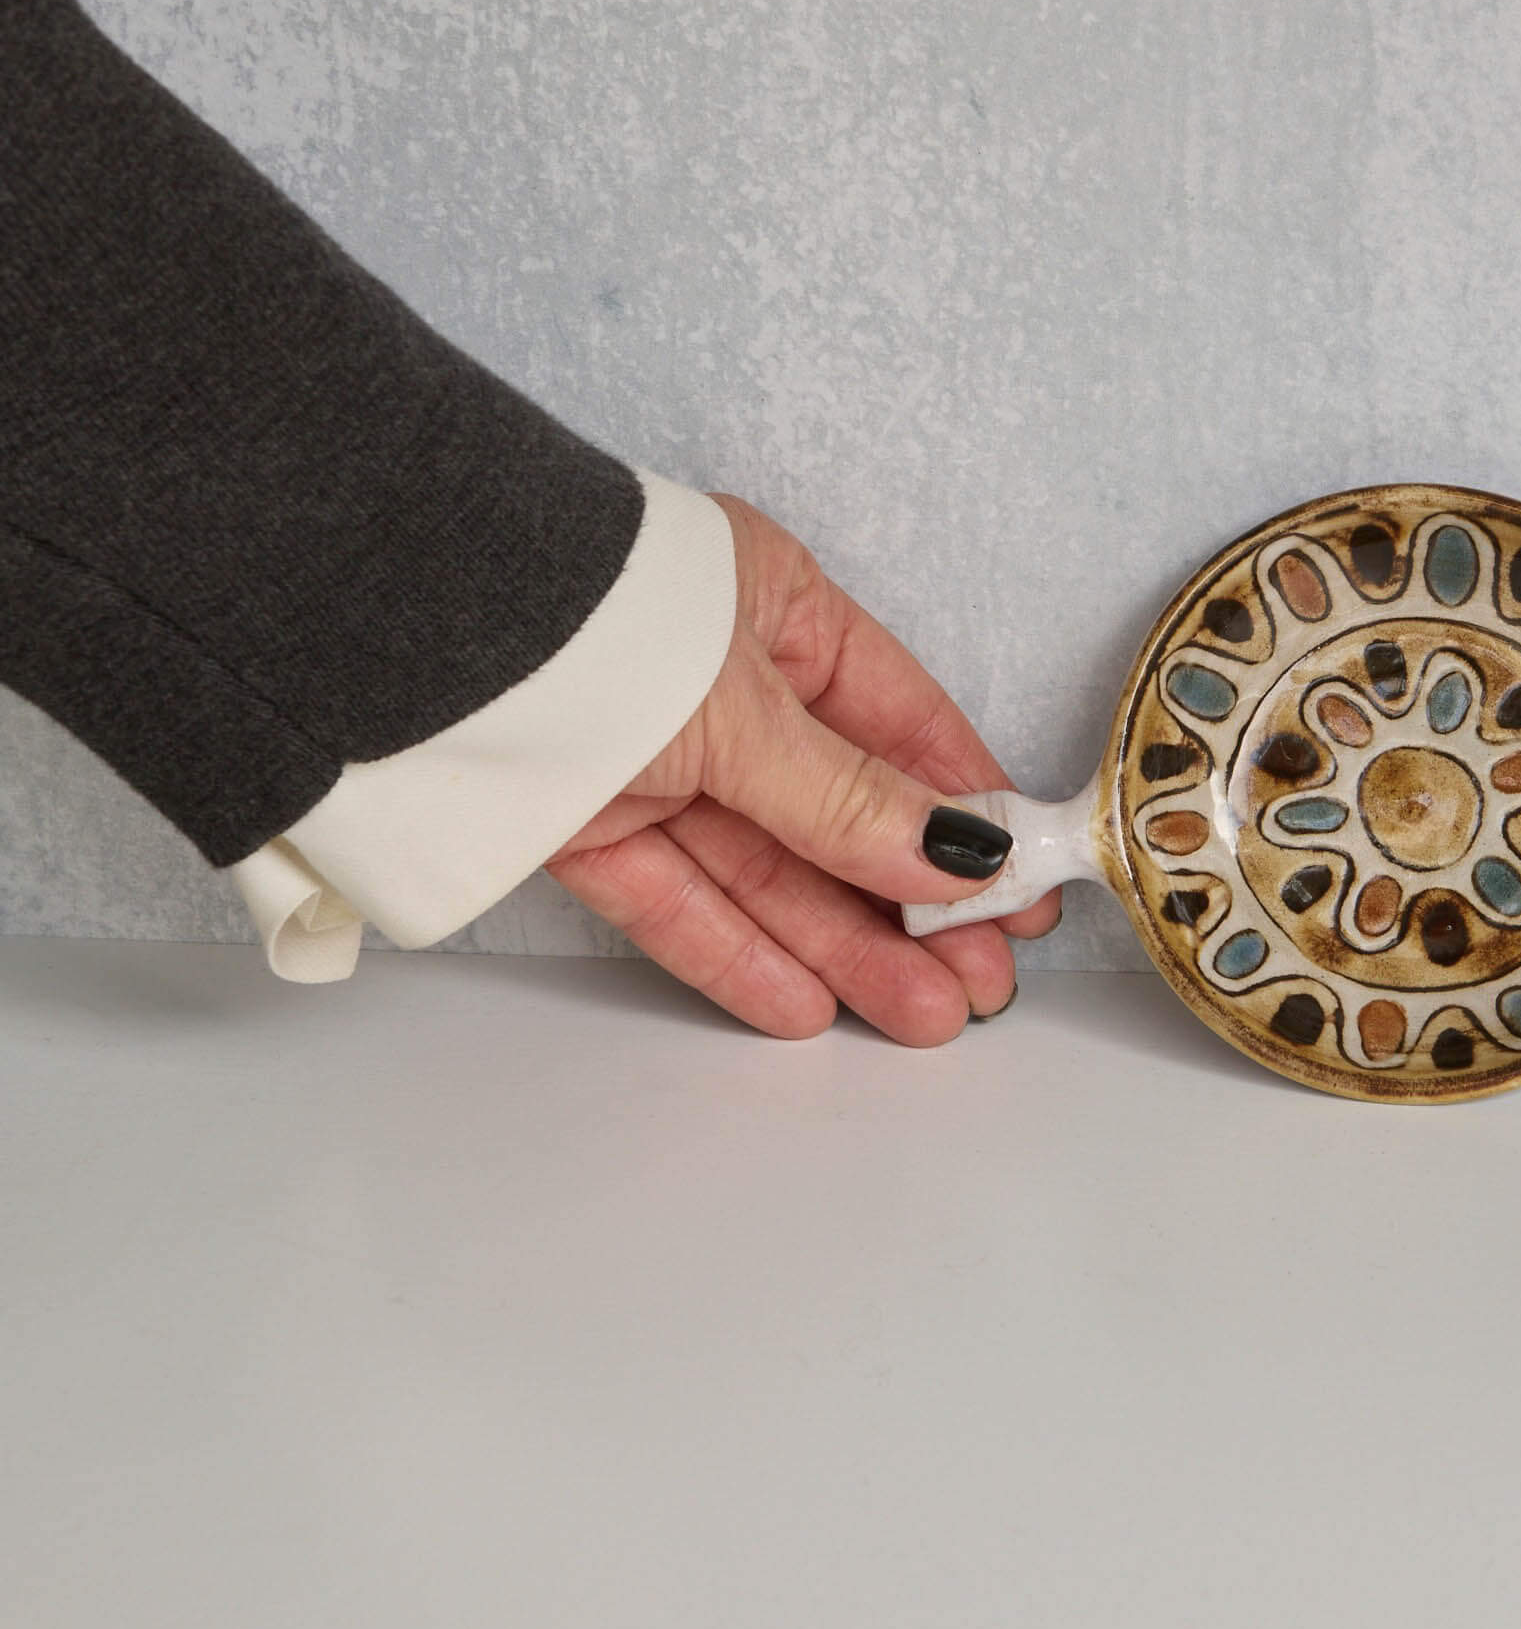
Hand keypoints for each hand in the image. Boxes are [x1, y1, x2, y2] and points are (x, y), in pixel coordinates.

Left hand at [547, 495, 1059, 1043]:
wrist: (396, 631)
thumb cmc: (590, 623)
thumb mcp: (745, 713)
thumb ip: (850, 798)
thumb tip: (963, 855)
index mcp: (778, 611)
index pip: (898, 720)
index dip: (961, 807)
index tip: (1017, 885)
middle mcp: (720, 685)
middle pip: (835, 812)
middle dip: (910, 904)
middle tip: (975, 986)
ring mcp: (650, 757)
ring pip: (763, 866)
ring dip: (842, 944)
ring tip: (920, 1016)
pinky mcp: (580, 821)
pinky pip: (674, 896)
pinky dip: (736, 950)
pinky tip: (806, 1003)